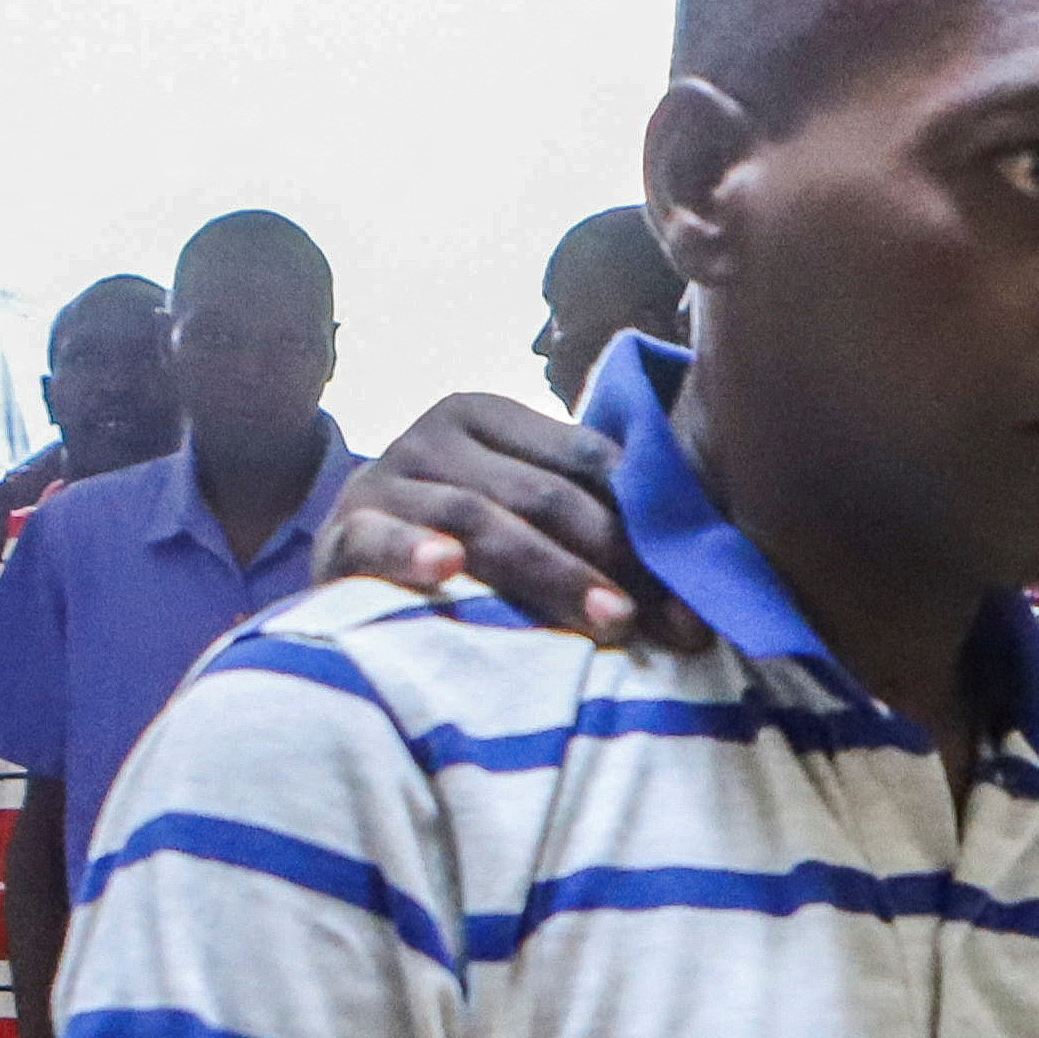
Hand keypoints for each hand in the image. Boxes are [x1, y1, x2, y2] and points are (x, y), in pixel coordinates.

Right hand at [317, 393, 703, 650]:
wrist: (349, 579)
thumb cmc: (458, 555)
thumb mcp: (521, 518)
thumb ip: (591, 521)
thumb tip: (699, 569)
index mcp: (487, 416)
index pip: (584, 461)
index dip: (648, 523)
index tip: (696, 595)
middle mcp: (432, 436)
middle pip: (542, 495)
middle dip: (615, 560)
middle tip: (666, 621)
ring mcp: (383, 483)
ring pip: (479, 520)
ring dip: (552, 573)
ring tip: (611, 620)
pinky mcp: (339, 535)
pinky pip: (377, 540)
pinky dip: (413, 552)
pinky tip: (446, 570)